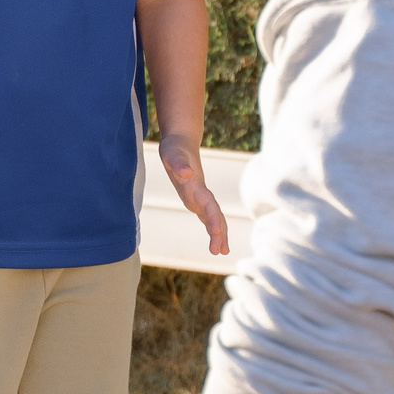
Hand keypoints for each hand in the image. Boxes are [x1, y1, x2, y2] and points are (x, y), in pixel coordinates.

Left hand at [161, 136, 231, 255]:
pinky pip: (208, 216)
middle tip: (221, 251)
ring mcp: (200, 196)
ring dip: (219, 233)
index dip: (214, 218)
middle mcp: (201, 193)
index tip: (216, 233)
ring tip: (222, 251)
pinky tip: (215, 240)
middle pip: (215, 214)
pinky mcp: (196, 198)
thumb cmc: (174, 148)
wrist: (181, 142)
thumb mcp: (171, 155)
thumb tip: (187, 173)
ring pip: (214, 217)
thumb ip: (179, 164)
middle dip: (219, 232)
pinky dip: (213, 228)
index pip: (209, 205)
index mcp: (196, 186)